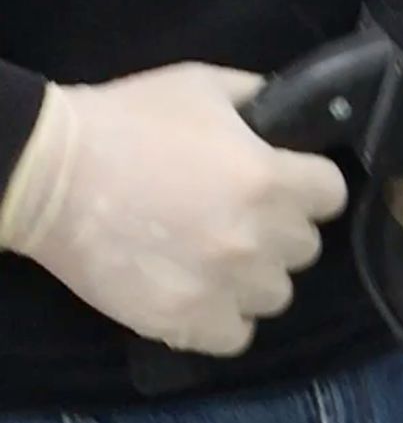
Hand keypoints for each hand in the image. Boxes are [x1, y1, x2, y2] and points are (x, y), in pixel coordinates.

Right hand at [0, 65, 348, 355]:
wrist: (50, 175)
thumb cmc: (126, 122)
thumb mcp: (202, 86)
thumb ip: (259, 101)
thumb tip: (291, 115)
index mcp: (269, 178)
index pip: (332, 195)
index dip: (308, 185)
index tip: (283, 182)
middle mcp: (257, 238)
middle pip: (305, 248)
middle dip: (277, 231)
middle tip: (236, 216)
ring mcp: (223, 285)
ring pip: (275, 295)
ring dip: (251, 278)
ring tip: (212, 258)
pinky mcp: (186, 321)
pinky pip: (236, 335)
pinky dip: (222, 319)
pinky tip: (198, 293)